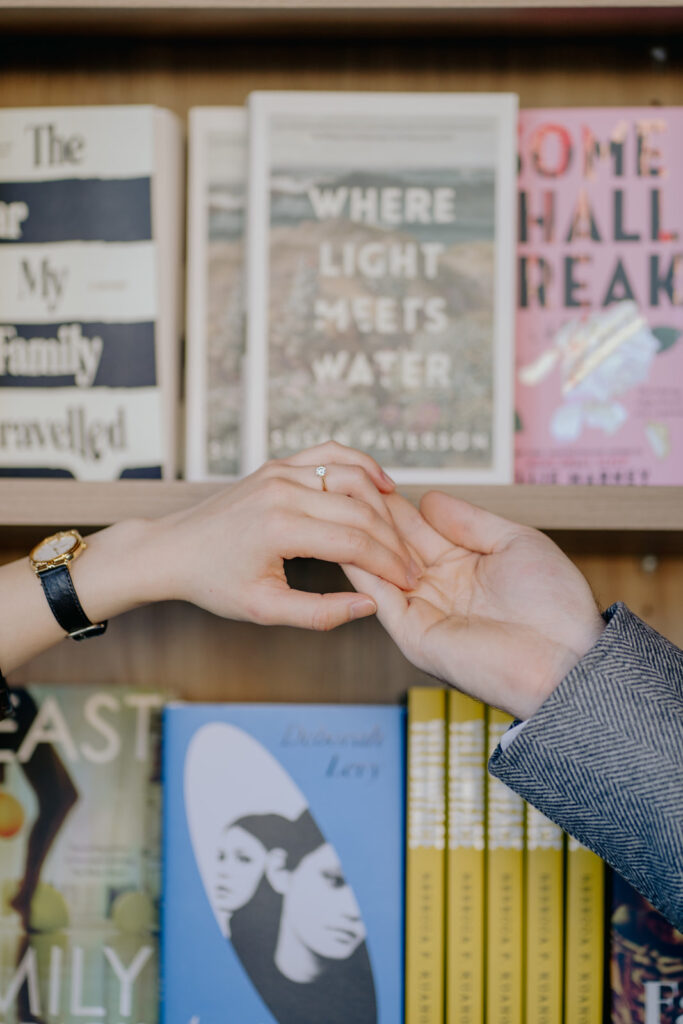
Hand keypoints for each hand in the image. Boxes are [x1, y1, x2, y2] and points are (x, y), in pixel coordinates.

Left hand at [144, 442, 418, 631]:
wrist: (173, 550)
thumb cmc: (214, 582)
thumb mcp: (264, 609)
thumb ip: (320, 612)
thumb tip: (370, 606)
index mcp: (279, 527)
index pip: (356, 543)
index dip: (390, 565)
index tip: (409, 583)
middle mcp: (283, 490)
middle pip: (362, 511)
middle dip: (394, 542)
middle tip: (413, 566)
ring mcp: (281, 471)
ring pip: (353, 477)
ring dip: (385, 505)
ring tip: (402, 534)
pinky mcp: (279, 464)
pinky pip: (331, 454)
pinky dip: (361, 465)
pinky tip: (382, 484)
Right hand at [344, 491, 605, 718]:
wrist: (567, 657)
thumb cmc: (555, 606)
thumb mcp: (515, 542)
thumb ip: (470, 521)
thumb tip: (428, 499)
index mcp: (463, 567)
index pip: (418, 529)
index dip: (397, 504)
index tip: (373, 476)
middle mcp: (439, 588)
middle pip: (394, 545)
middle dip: (372, 515)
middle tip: (347, 483)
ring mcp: (423, 611)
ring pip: (380, 567)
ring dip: (362, 536)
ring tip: (342, 503)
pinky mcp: (413, 633)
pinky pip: (379, 596)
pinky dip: (362, 568)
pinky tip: (347, 540)